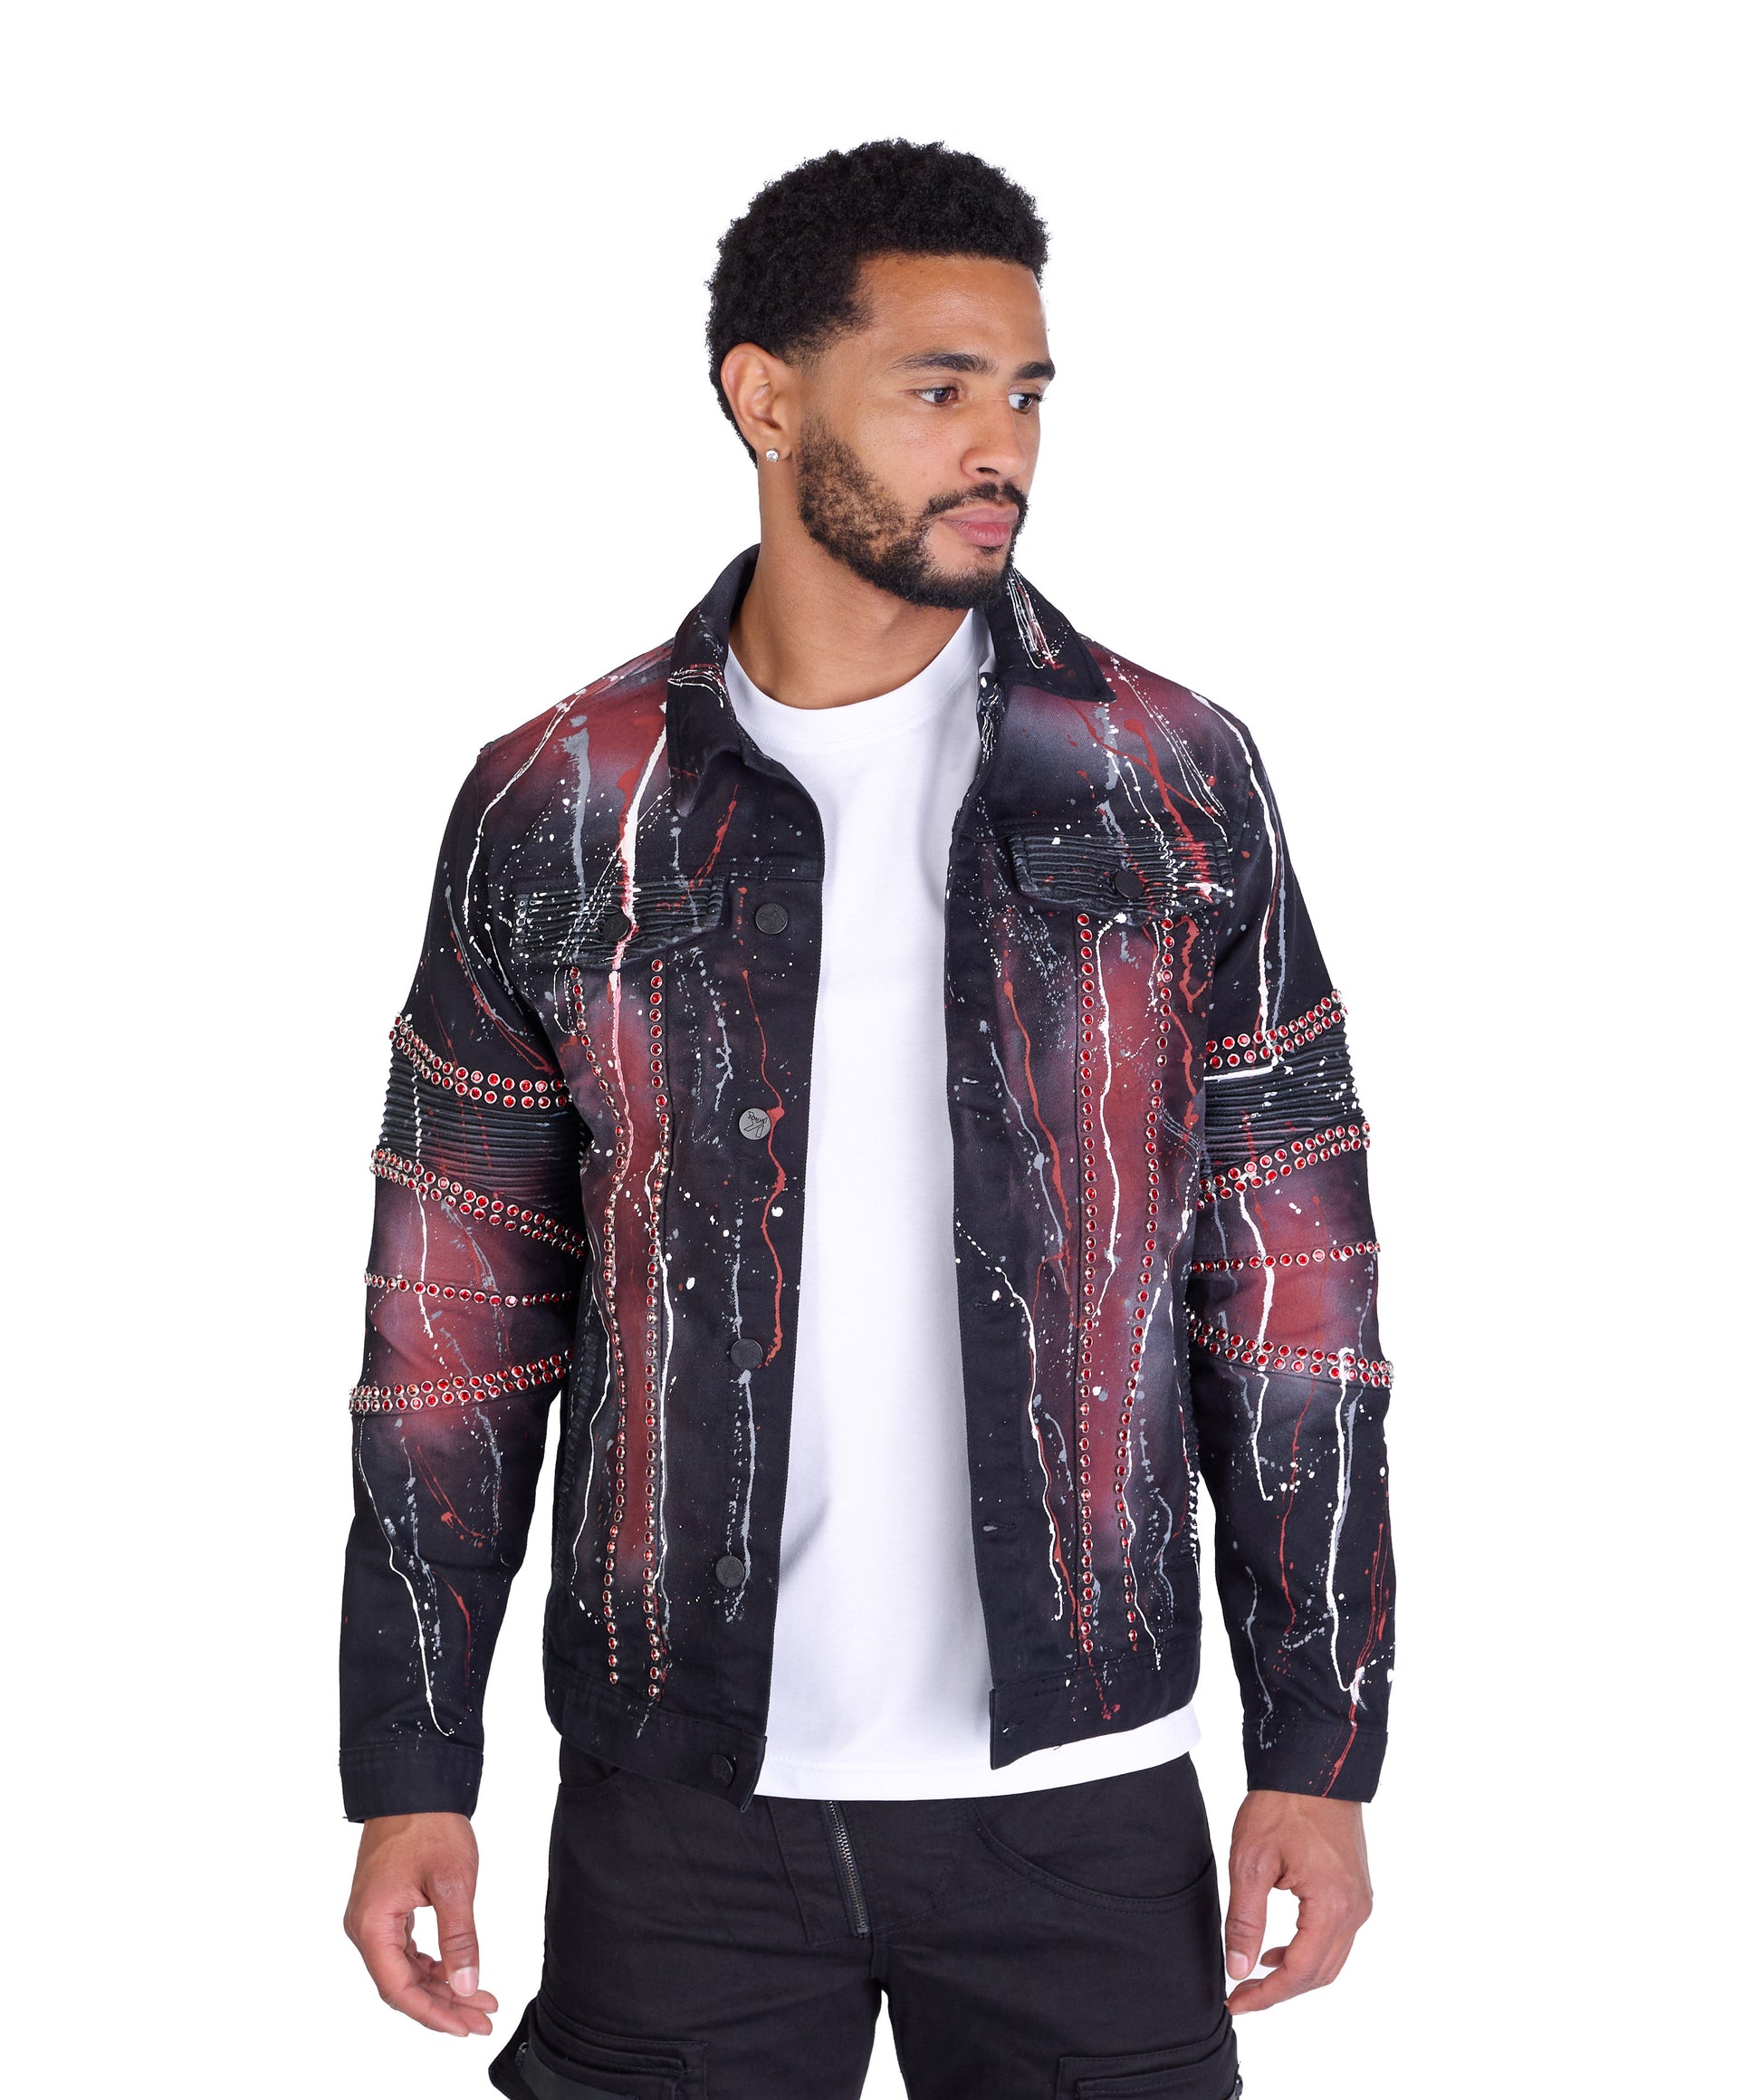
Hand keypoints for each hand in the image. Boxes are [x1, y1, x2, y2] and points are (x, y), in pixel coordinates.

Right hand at [343, 1811, 499, 2036]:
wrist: (414, 1782)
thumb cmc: (429, 1825)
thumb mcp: (453, 1883)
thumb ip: (459, 1939)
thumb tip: (466, 1986)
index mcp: (371, 1925)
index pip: (399, 1989)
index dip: (433, 2014)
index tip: (465, 2027)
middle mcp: (364, 1926)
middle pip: (401, 1984)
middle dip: (443, 2004)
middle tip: (482, 2019)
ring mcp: (371, 1917)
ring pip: (404, 1969)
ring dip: (440, 1986)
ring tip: (478, 2000)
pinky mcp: (383, 1907)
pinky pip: (403, 1949)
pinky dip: (430, 1964)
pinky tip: (455, 1971)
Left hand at [1222, 1789, 1372, 2013]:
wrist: (1313, 1765)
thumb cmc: (1282, 1806)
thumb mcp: (1252, 1862)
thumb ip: (1245, 1920)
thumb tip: (1236, 1968)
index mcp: (1334, 1906)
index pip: (1301, 1973)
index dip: (1266, 1995)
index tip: (1234, 2003)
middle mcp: (1356, 1909)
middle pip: (1320, 1974)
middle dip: (1279, 1991)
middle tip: (1240, 1995)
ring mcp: (1360, 1900)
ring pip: (1329, 1959)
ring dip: (1294, 1973)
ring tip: (1252, 1973)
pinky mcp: (1355, 1889)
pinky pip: (1334, 1937)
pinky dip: (1306, 1951)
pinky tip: (1276, 1948)